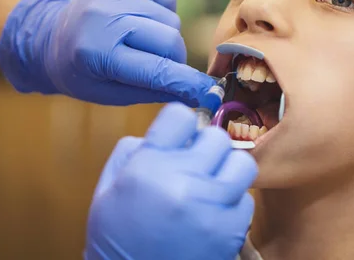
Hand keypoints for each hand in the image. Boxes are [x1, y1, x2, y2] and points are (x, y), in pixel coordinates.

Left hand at [0, 0, 214, 105]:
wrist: (50, 37)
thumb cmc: (81, 73)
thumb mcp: (110, 94)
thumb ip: (153, 91)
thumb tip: (197, 92)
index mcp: (97, 54)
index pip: (156, 70)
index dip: (187, 83)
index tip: (209, 93)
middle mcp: (105, 19)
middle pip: (170, 40)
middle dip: (173, 59)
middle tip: (157, 66)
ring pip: (171, 20)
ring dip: (165, 37)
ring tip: (141, 42)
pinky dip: (163, 11)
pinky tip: (144, 21)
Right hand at [85, 102, 257, 259]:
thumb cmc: (117, 238)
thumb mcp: (106, 191)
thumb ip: (130, 153)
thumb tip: (161, 135)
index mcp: (148, 165)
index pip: (181, 116)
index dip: (181, 126)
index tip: (180, 139)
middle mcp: (183, 179)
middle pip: (216, 137)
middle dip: (205, 149)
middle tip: (196, 166)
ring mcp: (210, 205)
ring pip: (241, 163)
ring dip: (227, 172)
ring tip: (213, 186)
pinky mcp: (231, 230)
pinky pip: (246, 200)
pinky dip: (233, 206)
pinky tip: (214, 215)